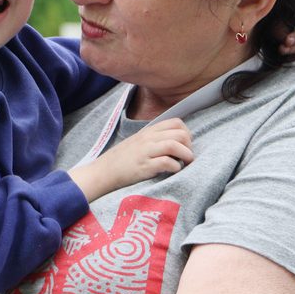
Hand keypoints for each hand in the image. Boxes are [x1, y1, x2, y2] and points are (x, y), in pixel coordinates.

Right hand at [69, 117, 192, 199]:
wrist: (104, 171)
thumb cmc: (123, 159)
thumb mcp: (139, 142)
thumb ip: (155, 138)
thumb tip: (177, 142)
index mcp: (149, 131)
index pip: (177, 123)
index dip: (187, 133)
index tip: (186, 145)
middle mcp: (148, 139)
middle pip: (180, 134)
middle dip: (189, 146)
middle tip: (187, 157)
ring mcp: (146, 151)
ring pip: (174, 145)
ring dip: (186, 155)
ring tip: (185, 163)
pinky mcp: (144, 166)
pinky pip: (166, 162)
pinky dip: (175, 167)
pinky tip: (173, 171)